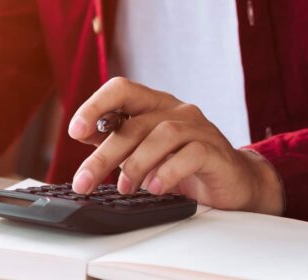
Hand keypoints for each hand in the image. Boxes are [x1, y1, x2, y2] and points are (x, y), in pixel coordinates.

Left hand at [68, 77, 283, 214]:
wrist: (231, 182)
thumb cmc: (182, 164)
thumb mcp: (142, 151)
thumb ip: (116, 140)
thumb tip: (84, 135)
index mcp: (153, 104)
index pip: (120, 89)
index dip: (95, 106)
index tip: (75, 131)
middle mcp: (175, 110)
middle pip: (134, 124)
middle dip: (104, 156)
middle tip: (84, 181)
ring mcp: (198, 127)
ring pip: (161, 135)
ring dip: (136, 165)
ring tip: (125, 189)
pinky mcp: (215, 150)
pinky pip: (190, 154)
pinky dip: (168, 171)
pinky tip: (155, 188)